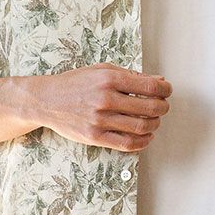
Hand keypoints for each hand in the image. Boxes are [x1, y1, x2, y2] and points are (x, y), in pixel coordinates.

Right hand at [32, 63, 171, 151]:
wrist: (47, 100)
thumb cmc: (75, 83)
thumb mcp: (101, 70)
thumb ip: (130, 75)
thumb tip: (159, 80)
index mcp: (110, 79)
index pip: (150, 86)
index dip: (165, 90)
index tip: (167, 91)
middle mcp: (106, 99)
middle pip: (149, 107)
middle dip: (163, 108)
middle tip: (163, 107)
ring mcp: (100, 120)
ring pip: (141, 126)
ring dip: (154, 124)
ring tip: (154, 121)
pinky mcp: (95, 137)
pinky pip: (127, 143)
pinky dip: (142, 142)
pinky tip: (146, 136)